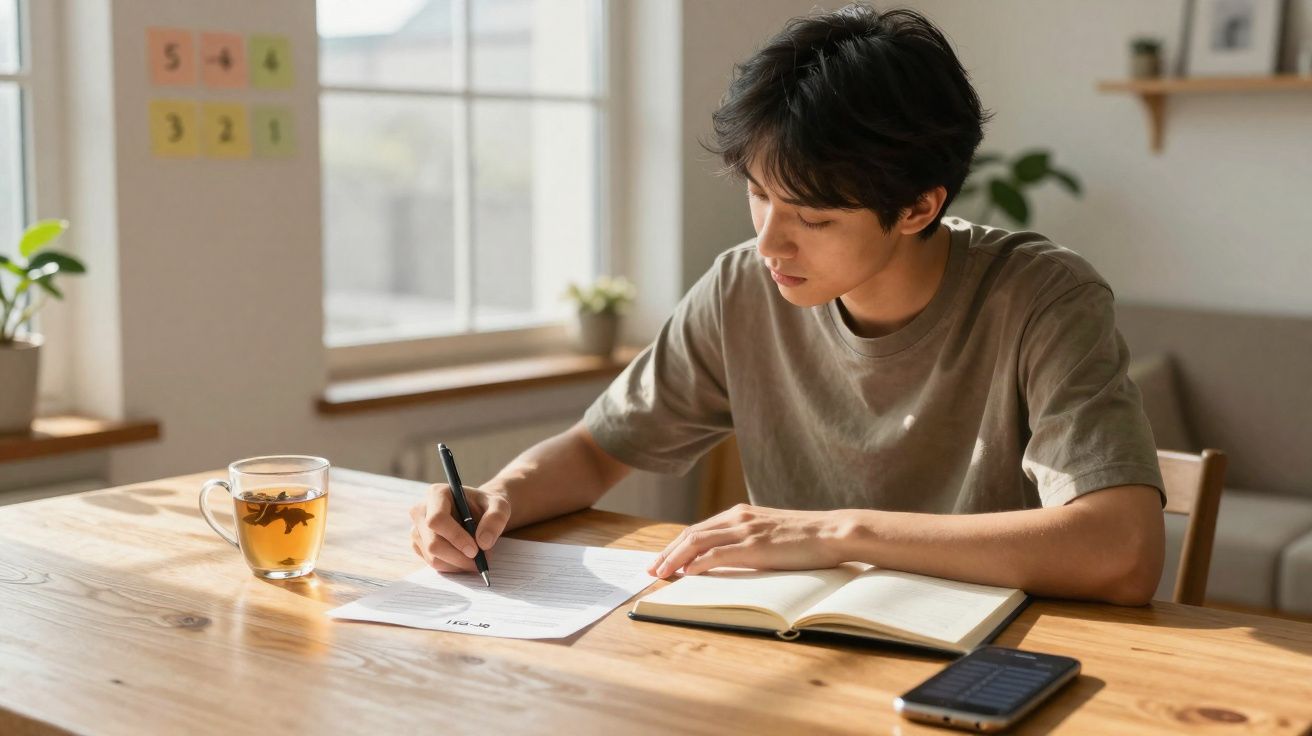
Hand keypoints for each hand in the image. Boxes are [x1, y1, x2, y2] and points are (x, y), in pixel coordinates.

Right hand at [409, 484, 510, 572]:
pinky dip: (453, 566)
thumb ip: (495, 519)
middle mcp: (421, 510)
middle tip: (481, 561)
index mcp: (437, 494)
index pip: (437, 520)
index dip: (455, 537)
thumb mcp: (499, 506)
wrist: (479, 513)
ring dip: (458, 564)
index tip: (475, 550)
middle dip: (459, 557)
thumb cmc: (486, 506)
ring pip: (433, 557)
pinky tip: (466, 559)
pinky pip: (434, 563)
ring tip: (478, 558)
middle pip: (433, 543)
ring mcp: (417, 529)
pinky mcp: (419, 545)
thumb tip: (483, 543)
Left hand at [648, 504, 849, 577]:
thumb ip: (750, 540)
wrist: (833, 532)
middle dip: (668, 553)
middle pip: (691, 534)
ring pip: (697, 542)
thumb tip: (733, 557)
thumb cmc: (808, 537)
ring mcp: (745, 530)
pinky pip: (715, 555)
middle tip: (651, 568)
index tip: (662, 559)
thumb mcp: (771, 533)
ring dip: (674, 559)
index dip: (677, 545)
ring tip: (660, 574)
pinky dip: (696, 564)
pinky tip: (685, 574)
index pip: (699, 529)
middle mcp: (738, 517)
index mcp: (741, 514)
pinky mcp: (753, 546)